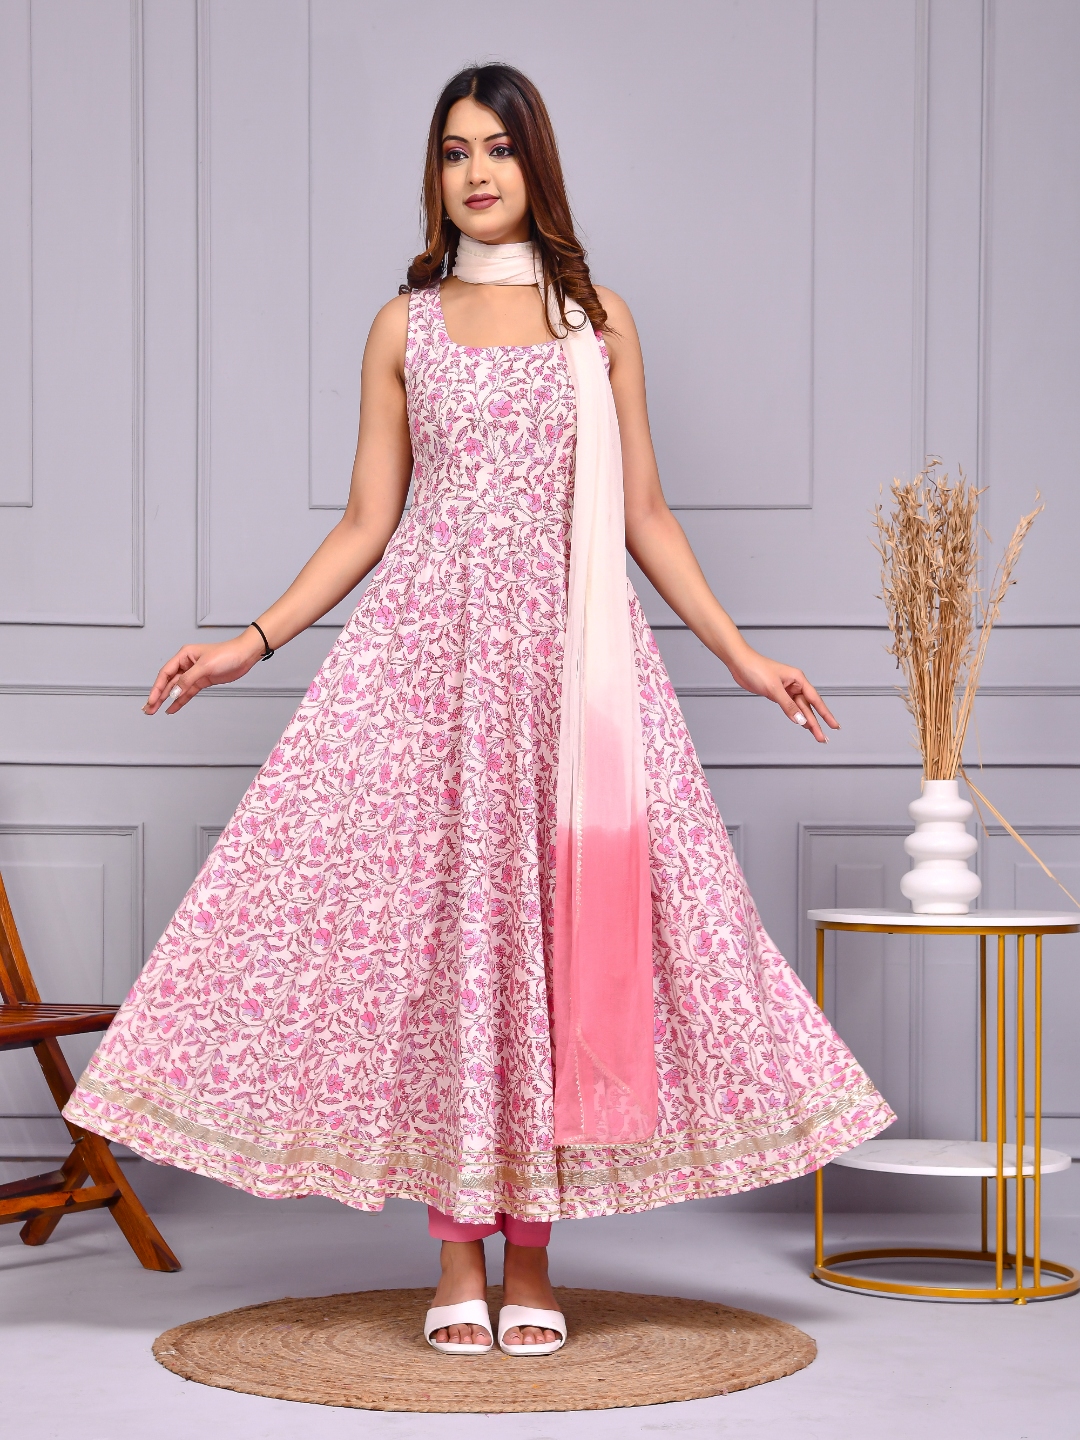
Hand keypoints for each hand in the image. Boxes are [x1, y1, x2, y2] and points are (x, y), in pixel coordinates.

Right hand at [142, 631, 265, 714]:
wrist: (244, 655)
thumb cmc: (227, 654)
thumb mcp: (205, 666)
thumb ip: (188, 680)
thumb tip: (174, 692)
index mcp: (184, 656)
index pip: (165, 673)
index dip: (157, 688)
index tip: (151, 700)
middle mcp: (186, 664)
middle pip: (168, 682)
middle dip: (158, 696)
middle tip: (148, 709)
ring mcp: (194, 673)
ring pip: (176, 689)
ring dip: (166, 700)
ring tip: (155, 711)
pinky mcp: (202, 681)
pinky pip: (187, 692)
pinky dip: (179, 701)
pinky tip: (172, 708)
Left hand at [725, 648, 838, 743]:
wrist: (740, 663)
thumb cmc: (757, 668)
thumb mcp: (774, 689)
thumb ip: (788, 706)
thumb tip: (800, 720)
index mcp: (798, 679)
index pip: (815, 700)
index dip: (826, 714)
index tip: (834, 725)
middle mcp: (795, 685)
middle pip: (809, 707)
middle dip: (816, 723)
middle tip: (823, 738)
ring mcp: (786, 690)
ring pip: (800, 709)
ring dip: (807, 722)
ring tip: (816, 735)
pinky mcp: (777, 694)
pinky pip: (790, 708)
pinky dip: (796, 716)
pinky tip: (801, 724)